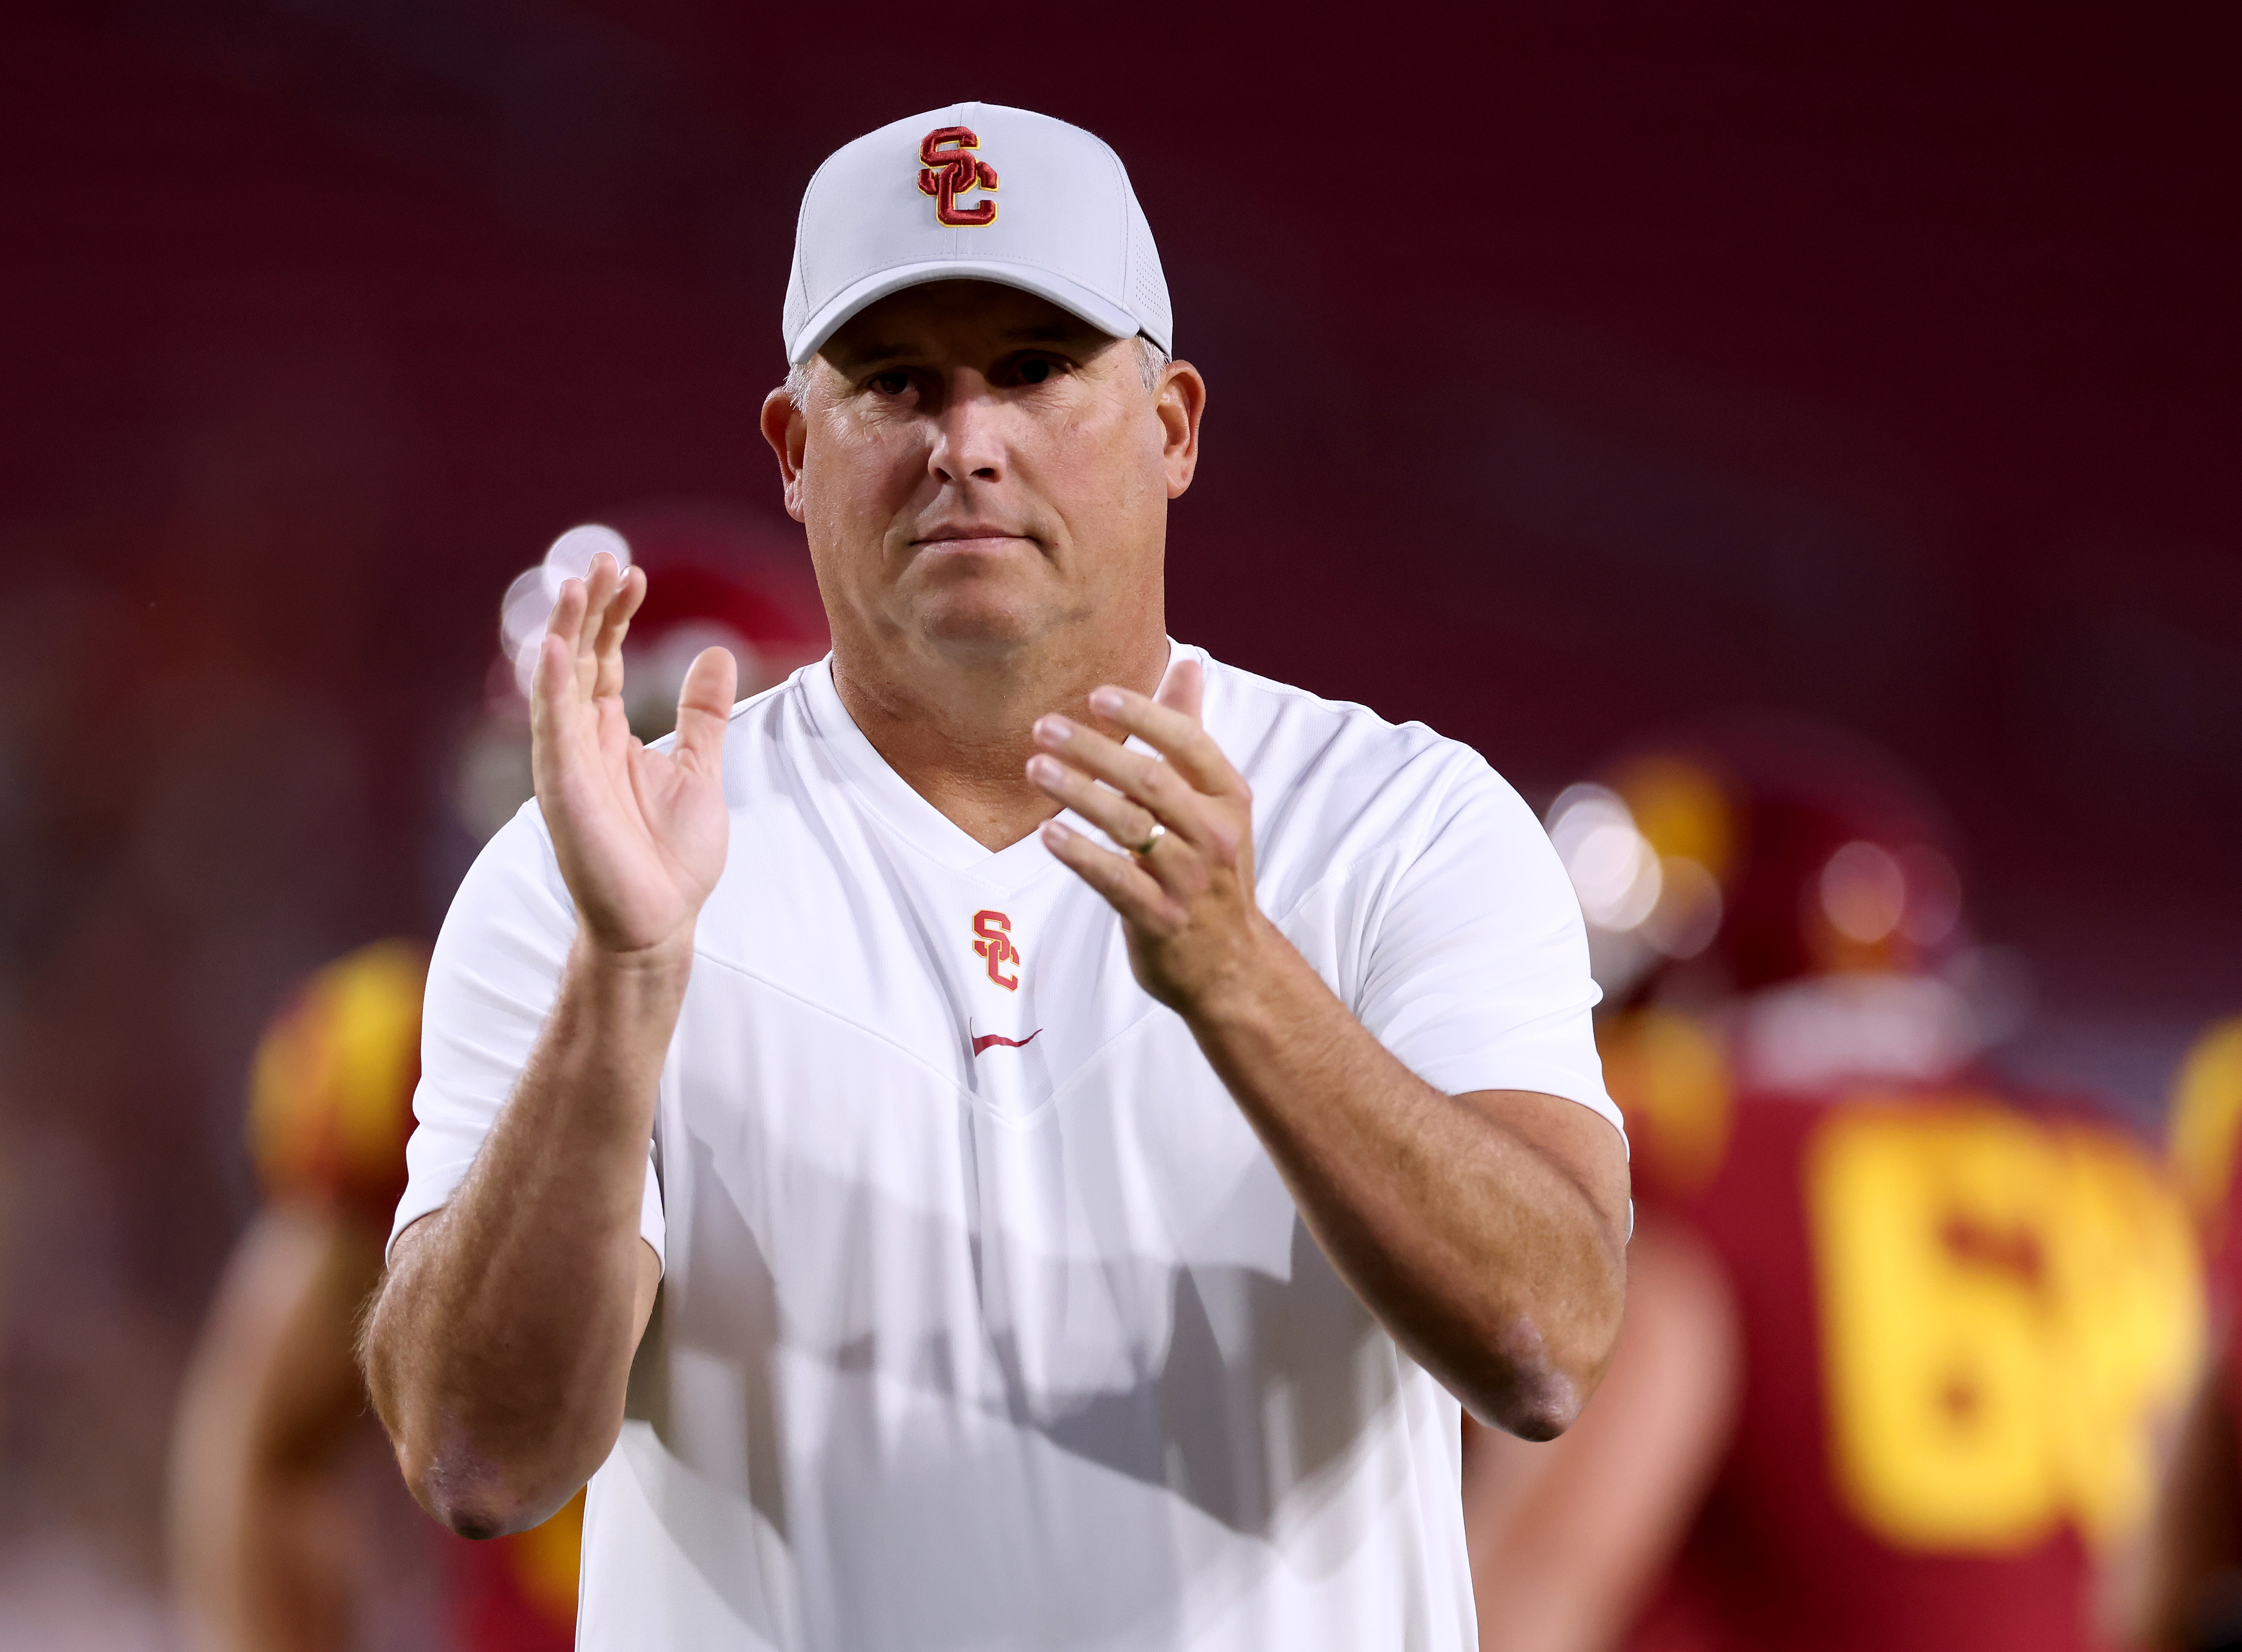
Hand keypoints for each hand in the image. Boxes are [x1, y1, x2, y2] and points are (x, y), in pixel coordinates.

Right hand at [531, 553, 736, 957]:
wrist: (661, 920)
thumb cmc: (673, 857)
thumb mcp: (700, 769)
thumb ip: (703, 715)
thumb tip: (715, 653)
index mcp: (610, 733)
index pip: (605, 658)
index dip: (616, 615)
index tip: (635, 575)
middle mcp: (582, 741)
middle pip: (578, 658)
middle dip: (589, 609)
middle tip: (604, 561)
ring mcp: (567, 762)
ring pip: (558, 682)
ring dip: (565, 632)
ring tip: (578, 584)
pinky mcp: (561, 788)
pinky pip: (552, 728)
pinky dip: (550, 687)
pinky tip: (553, 646)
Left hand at [1027, 658, 1271, 1014]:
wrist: (1232, 966)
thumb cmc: (1213, 873)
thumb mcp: (1216, 805)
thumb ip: (1190, 738)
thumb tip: (1188, 665)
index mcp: (1229, 799)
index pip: (1188, 742)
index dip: (1143, 715)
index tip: (1096, 696)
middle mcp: (1214, 835)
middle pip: (1151, 779)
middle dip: (1094, 749)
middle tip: (1044, 728)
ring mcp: (1189, 879)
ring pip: (1128, 825)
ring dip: (1077, 792)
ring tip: (1035, 768)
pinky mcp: (1161, 918)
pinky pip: (1114, 879)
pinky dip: (1080, 854)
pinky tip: (1048, 833)